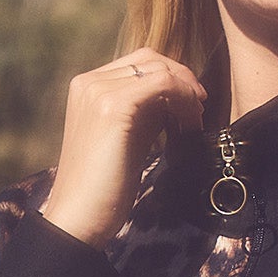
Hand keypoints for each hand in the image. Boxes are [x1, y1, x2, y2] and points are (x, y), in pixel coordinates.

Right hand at [42, 49, 207, 245]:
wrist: (78, 217)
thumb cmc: (104, 187)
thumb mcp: (127, 138)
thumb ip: (145, 113)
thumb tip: (177, 99)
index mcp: (88, 87)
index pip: (139, 63)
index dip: (172, 79)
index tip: (192, 106)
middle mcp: (90, 82)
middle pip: (150, 59)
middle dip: (182, 80)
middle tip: (199, 111)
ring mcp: (99, 91)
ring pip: (160, 69)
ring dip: (186, 93)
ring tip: (194, 125)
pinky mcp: (112, 106)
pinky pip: (163, 84)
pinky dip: (183, 100)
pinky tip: (188, 127)